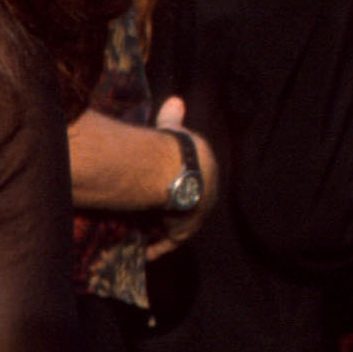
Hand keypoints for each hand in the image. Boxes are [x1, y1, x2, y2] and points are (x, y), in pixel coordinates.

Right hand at [142, 95, 216, 254]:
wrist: (176, 169)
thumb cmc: (175, 147)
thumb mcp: (175, 129)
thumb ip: (173, 118)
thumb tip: (175, 99)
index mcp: (208, 170)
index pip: (194, 181)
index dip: (178, 185)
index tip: (163, 189)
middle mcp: (207, 195)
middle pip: (187, 206)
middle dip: (173, 210)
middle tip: (151, 213)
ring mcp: (196, 215)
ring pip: (176, 224)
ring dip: (162, 229)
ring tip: (144, 231)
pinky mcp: (183, 231)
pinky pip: (167, 243)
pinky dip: (155, 248)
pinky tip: (144, 252)